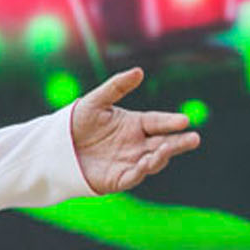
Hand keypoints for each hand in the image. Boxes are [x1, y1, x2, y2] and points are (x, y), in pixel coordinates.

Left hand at [70, 67, 200, 193]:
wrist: (55, 146)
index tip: (184, 120)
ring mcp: (130, 162)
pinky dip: (141, 171)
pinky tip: (146, 163)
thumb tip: (139, 71)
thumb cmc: (77, 121)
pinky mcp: (118, 179)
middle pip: (164, 144)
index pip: (157, 122)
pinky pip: (133, 176)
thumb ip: (116, 87)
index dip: (170, 122)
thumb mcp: (95, 101)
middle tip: (194, 138)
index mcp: (136, 124)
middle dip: (179, 142)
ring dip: (162, 156)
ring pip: (153, 161)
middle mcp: (137, 144)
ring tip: (167, 149)